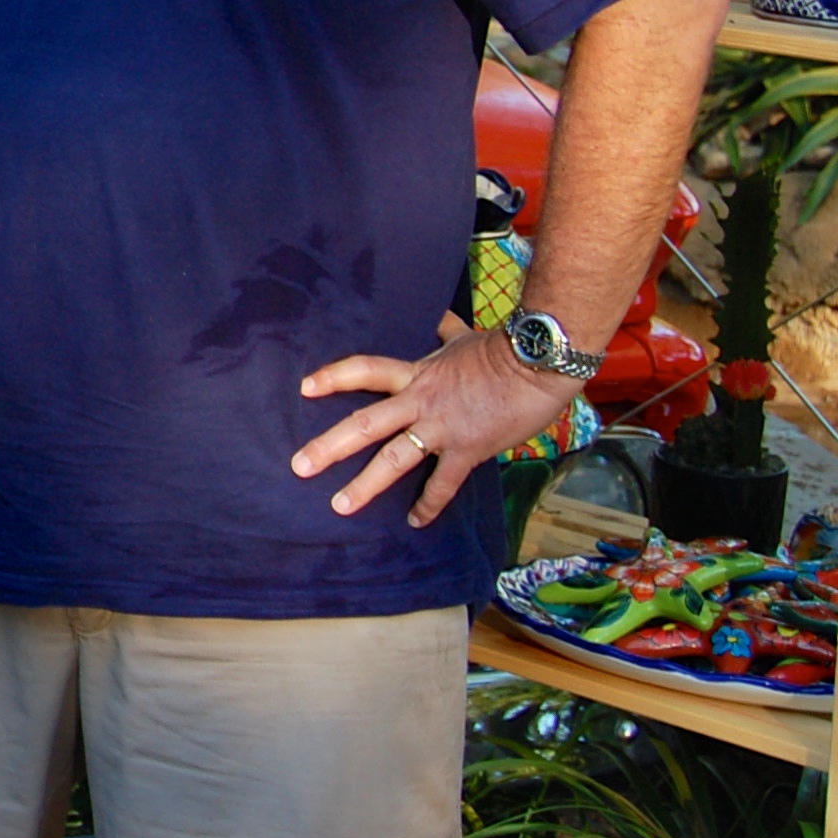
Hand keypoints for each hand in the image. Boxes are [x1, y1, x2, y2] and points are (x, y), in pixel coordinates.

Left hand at [292, 314, 579, 526]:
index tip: (304, 388)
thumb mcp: (463, 337)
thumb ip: (443, 330)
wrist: (538, 364)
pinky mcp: (467, 449)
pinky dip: (429, 505)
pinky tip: (415, 522)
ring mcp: (441, 428)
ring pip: (394, 459)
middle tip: (299, 466)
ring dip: (365, 485)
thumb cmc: (502, 350)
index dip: (333, 377)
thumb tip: (439, 315)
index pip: (364, 370)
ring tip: (340, 506)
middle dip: (329, 446)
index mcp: (416, 373)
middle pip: (365, 423)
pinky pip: (444, 484)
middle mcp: (419, 401)